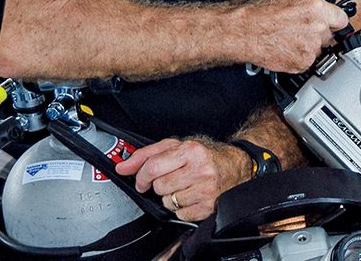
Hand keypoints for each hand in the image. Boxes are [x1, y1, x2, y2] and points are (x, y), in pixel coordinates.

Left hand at [114, 137, 250, 221]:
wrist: (237, 166)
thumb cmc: (205, 156)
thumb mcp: (177, 147)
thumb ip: (147, 155)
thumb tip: (122, 167)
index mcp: (191, 151)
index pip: (153, 167)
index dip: (141, 177)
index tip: (141, 181)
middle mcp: (200, 169)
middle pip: (159, 187)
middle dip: (161, 186)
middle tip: (172, 179)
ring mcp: (206, 189)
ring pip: (168, 202)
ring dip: (172, 197)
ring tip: (185, 187)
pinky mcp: (209, 206)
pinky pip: (180, 214)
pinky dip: (183, 209)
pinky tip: (192, 197)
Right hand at [235, 0, 349, 72]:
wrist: (243, 32)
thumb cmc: (260, 14)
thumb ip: (310, 8)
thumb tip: (320, 14)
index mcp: (317, 9)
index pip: (342, 19)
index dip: (335, 23)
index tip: (333, 26)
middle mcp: (318, 28)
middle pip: (330, 36)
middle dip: (319, 36)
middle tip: (301, 33)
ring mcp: (311, 48)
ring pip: (319, 51)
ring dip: (309, 48)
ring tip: (289, 42)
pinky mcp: (302, 63)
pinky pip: (308, 62)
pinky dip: (299, 59)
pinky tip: (285, 51)